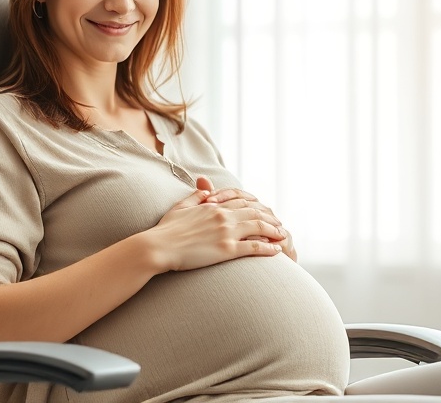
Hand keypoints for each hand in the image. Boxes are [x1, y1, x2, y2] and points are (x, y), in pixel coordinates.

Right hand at [146, 183, 285, 271]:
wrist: (158, 247)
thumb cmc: (165, 230)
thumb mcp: (180, 207)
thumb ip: (195, 196)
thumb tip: (206, 189)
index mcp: (212, 206)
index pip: (241, 202)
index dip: (256, 206)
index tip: (264, 211)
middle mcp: (222, 216)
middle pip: (254, 213)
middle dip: (269, 218)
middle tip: (279, 223)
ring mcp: (226, 232)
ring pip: (258, 227)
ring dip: (273, 231)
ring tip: (282, 235)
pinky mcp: (226, 250)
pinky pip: (253, 247)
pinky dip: (268, 248)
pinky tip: (276, 251)